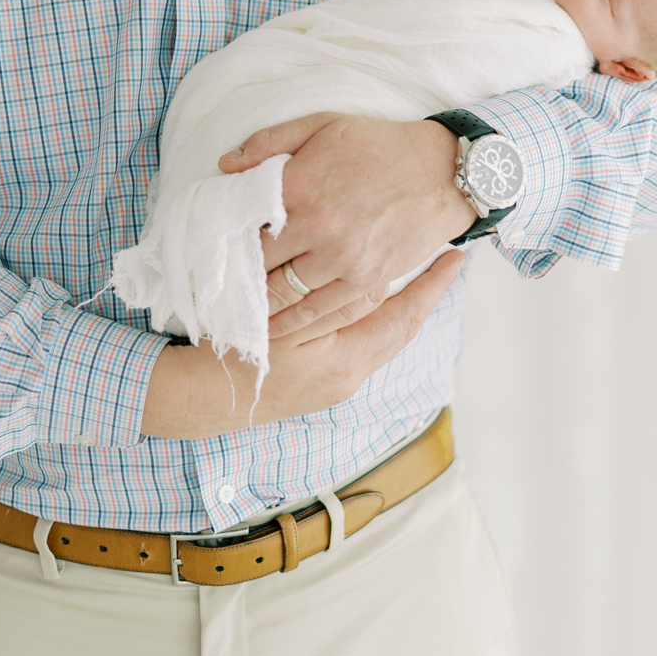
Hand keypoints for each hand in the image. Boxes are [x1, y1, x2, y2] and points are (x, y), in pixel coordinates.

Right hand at [140, 247, 466, 437]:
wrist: (199, 398)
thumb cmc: (232, 354)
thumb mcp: (280, 322)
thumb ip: (330, 304)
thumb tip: (377, 284)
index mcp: (346, 361)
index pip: (404, 316)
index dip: (431, 286)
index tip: (457, 258)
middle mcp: (350, 376)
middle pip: (399, 329)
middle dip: (422, 295)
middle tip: (444, 257)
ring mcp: (336, 382)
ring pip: (381, 335)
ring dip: (397, 305)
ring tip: (415, 269)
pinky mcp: (321, 382)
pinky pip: (359, 343)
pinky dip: (370, 317)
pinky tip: (366, 295)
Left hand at [220, 113, 474, 337]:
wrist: (442, 173)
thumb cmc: (379, 145)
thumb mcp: (322, 125)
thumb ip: (268, 143)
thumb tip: (224, 166)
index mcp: (302, 183)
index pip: (246, 220)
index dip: (224, 237)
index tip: (209, 249)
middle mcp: (319, 225)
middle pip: (259, 262)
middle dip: (235, 276)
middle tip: (213, 287)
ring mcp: (343, 257)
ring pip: (283, 292)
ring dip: (256, 304)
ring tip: (233, 311)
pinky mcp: (365, 279)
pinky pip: (318, 309)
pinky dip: (290, 322)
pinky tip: (270, 327)